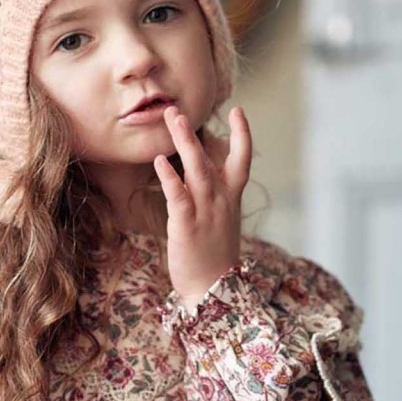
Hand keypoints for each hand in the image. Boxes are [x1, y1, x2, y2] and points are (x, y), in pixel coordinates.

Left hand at [153, 104, 251, 309]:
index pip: (242, 160)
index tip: (238, 110)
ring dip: (183, 142)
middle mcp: (222, 200)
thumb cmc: (214, 256)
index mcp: (231, 198)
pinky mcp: (188, 225)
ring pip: (196, 169)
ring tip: (171, 120)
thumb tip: (200, 175)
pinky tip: (159, 161)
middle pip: (210, 157)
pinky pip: (179, 196)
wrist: (215, 291)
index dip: (242, 135)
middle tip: (176, 109)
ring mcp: (206, 212)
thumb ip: (214, 197)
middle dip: (193, 132)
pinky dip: (170, 177)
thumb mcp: (220, 221)